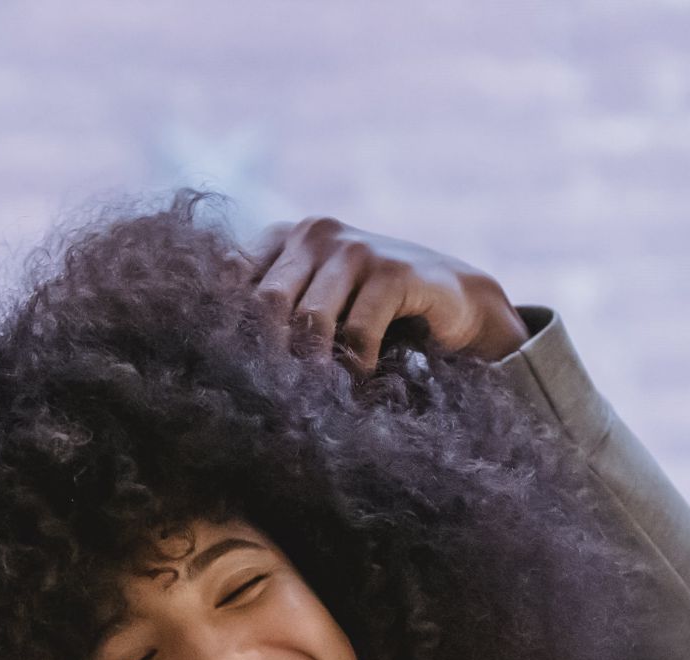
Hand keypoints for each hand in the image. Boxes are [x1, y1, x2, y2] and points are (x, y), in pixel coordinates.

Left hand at [241, 216, 529, 372]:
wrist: (459, 303)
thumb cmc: (381, 313)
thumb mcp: (325, 307)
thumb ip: (283, 317)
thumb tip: (231, 362)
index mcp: (288, 238)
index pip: (232, 276)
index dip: (231, 326)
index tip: (236, 371)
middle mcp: (316, 234)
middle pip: (266, 301)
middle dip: (272, 355)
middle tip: (281, 394)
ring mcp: (356, 248)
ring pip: (310, 319)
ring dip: (315, 367)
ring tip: (324, 395)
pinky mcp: (394, 271)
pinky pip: (358, 331)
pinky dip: (357, 366)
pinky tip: (364, 378)